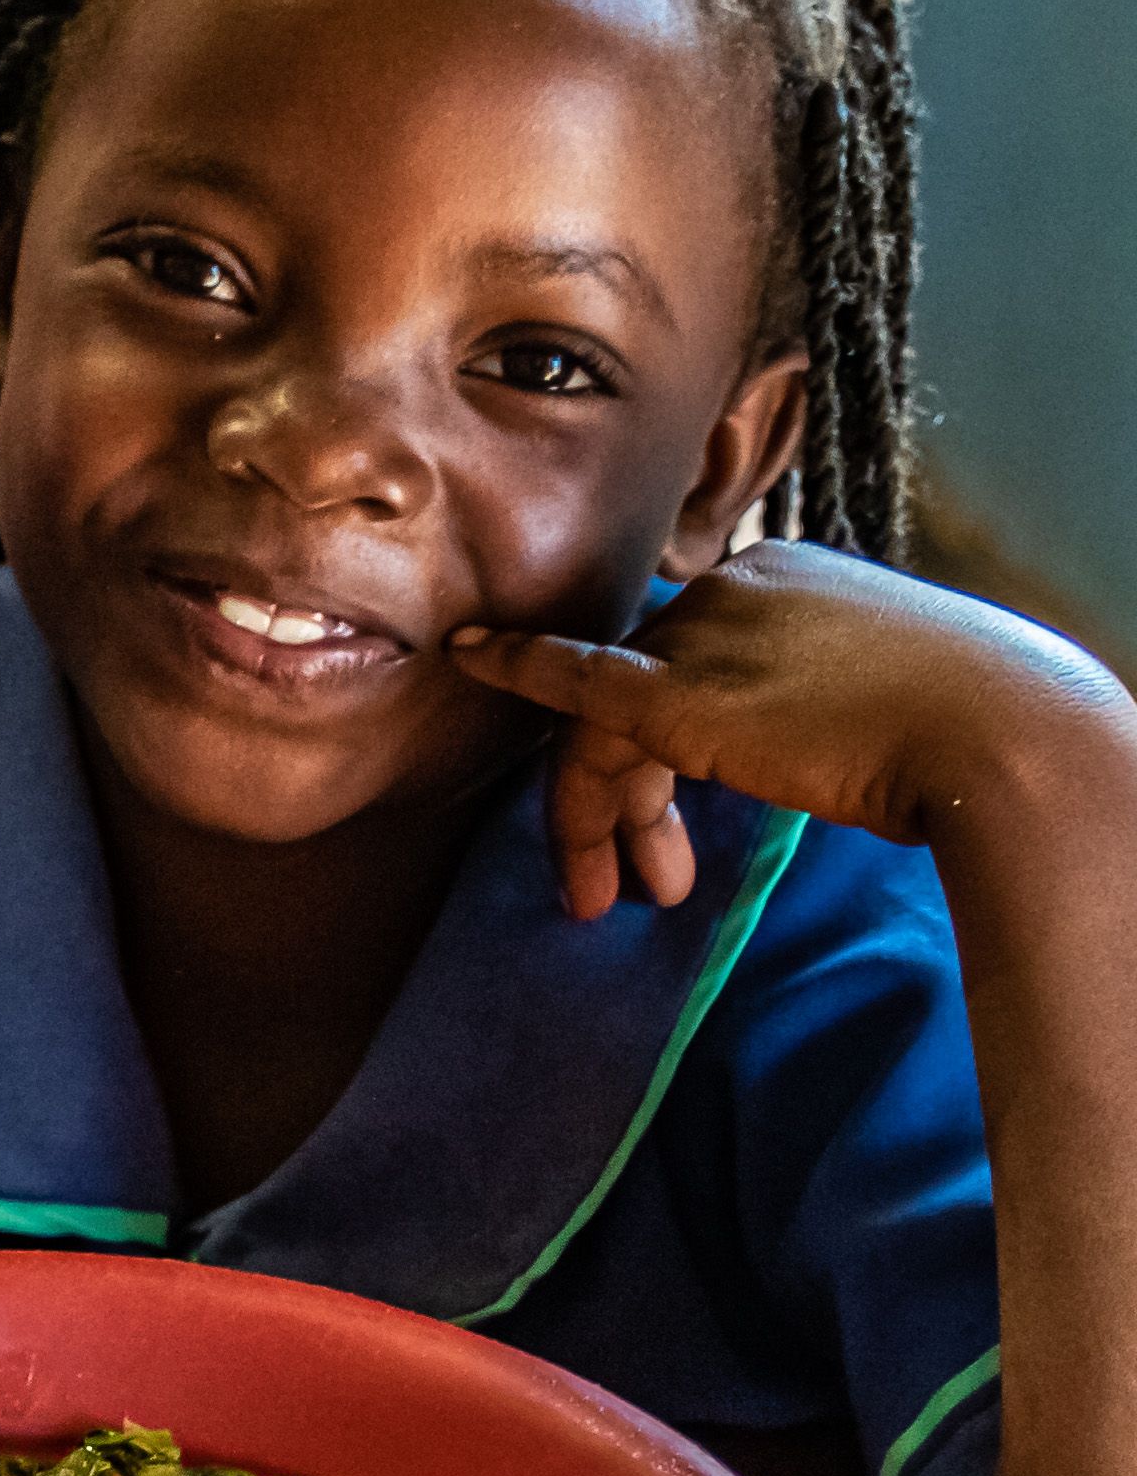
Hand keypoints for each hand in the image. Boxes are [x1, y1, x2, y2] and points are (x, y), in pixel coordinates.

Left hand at [449, 544, 1136, 917]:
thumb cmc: (978, 732)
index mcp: (784, 580)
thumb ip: (820, 702)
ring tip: (613, 895)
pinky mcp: (676, 693)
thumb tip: (807, 741)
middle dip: (631, 797)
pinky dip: (516, 666)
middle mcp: (730, 591)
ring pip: (608, 720)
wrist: (1004, 741)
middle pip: (641, 692)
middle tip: (638, 880)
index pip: (691, 658)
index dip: (668, 741)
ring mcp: (700, 636)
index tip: (670, 797)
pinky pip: (571, 678)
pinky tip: (470, 657)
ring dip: (600, 815)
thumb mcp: (889, 695)